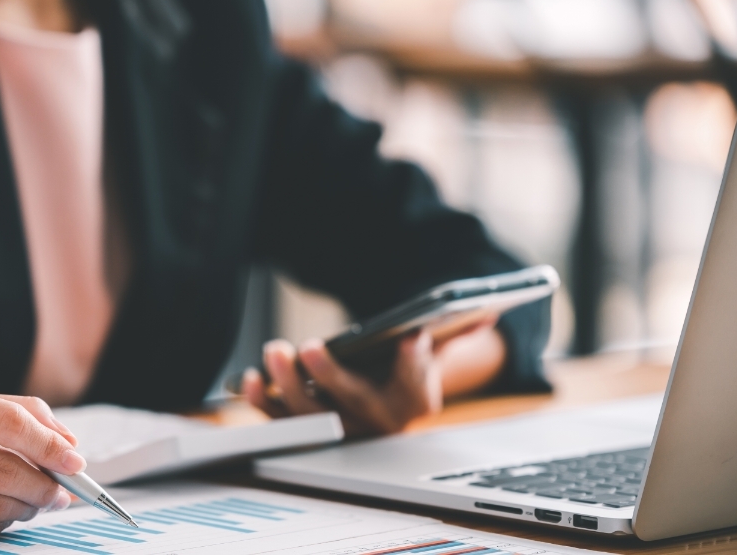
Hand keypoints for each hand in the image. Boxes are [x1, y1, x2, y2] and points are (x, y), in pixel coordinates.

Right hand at [0, 384, 82, 539]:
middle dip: (45, 486)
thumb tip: (66, 442)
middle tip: (63, 489)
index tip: (76, 460)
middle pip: (2, 473)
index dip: (50, 446)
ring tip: (37, 499)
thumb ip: (13, 412)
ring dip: (26, 508)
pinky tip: (2, 509)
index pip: (8, 424)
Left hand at [242, 319, 504, 435]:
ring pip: (312, 415)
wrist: (383, 394)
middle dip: (330, 376)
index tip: (413, 338)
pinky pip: (282, 421)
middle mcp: (377, 423)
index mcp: (415, 402)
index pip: (418, 386)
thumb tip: (486, 307)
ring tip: (276, 350)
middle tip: (311, 345)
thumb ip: (457, 329)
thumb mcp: (435, 347)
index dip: (415, 365)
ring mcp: (339, 428)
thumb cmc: (405, 364)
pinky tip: (250, 378)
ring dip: (288, 386)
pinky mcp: (306, 427)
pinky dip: (263, 403)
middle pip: (354, 404)